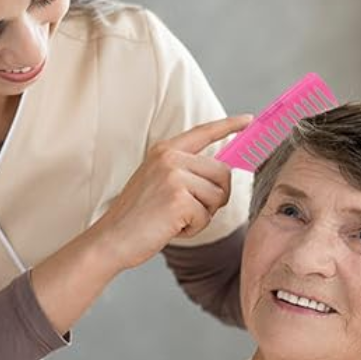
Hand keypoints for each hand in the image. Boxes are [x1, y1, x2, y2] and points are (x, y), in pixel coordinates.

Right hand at [93, 114, 251, 270]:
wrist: (112, 239)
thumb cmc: (137, 217)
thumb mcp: (158, 182)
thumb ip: (185, 171)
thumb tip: (222, 170)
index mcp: (164, 150)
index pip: (203, 132)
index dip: (229, 126)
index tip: (248, 120)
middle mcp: (170, 158)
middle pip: (223, 173)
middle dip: (216, 197)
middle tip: (194, 210)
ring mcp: (174, 177)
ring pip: (217, 197)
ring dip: (202, 216)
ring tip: (175, 218)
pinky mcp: (178, 199)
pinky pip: (206, 218)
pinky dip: (193, 229)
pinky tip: (171, 228)